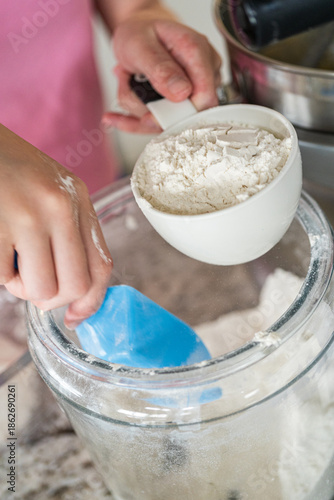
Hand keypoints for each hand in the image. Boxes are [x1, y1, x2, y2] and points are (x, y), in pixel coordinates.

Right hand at [0, 125, 111, 328]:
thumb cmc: (10, 168)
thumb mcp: (53, 189)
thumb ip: (70, 230)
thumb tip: (75, 290)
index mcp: (78, 199)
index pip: (101, 264)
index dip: (91, 301)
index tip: (75, 316)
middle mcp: (59, 207)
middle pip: (75, 285)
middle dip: (53, 298)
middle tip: (32, 282)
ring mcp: (27, 215)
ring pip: (42, 290)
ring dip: (22, 287)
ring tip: (10, 260)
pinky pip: (2, 277)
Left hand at [102, 17, 221, 132]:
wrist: (138, 34)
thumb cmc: (141, 34)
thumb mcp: (140, 45)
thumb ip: (160, 69)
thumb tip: (182, 93)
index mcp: (197, 52)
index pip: (204, 98)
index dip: (179, 113)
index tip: (150, 112)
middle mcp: (202, 72)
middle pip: (185, 115)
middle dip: (149, 110)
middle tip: (129, 85)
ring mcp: (195, 90)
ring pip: (168, 122)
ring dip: (140, 109)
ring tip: (128, 82)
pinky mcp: (182, 106)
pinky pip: (159, 125)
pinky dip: (135, 122)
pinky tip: (115, 116)